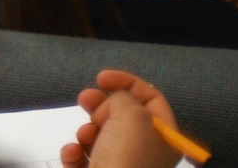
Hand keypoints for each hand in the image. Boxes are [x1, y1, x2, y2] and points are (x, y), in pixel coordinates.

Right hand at [58, 70, 180, 167]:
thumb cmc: (127, 159)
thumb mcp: (132, 115)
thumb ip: (123, 97)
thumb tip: (113, 101)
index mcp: (164, 137)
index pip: (151, 98)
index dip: (127, 82)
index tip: (101, 78)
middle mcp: (145, 151)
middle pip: (121, 115)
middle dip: (100, 105)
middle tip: (86, 100)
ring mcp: (121, 165)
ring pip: (99, 134)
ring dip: (86, 130)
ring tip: (84, 137)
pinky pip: (82, 155)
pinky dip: (74, 151)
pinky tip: (73, 154)